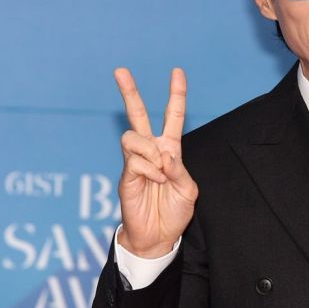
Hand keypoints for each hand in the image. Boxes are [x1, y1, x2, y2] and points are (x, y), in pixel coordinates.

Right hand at [114, 67, 198, 257]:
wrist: (159, 237)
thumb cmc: (174, 212)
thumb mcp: (188, 189)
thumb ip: (179, 169)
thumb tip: (163, 154)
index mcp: (170, 150)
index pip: (173, 116)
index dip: (176, 94)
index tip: (177, 72)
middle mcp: (151, 151)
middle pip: (139, 115)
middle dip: (129, 92)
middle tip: (120, 70)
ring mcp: (136, 162)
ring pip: (132, 136)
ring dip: (150, 151)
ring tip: (160, 170)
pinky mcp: (125, 176)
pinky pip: (134, 161)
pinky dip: (149, 169)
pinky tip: (155, 181)